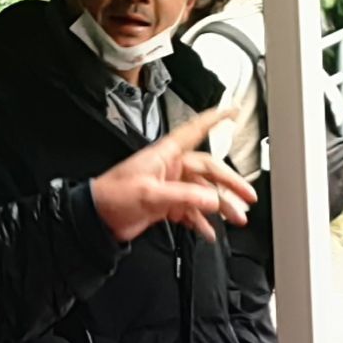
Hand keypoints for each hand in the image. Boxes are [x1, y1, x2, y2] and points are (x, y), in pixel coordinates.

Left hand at [90, 104, 258, 243]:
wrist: (96, 219)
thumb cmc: (113, 196)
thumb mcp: (150, 194)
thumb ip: (184, 196)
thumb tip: (212, 199)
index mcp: (166, 155)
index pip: (195, 130)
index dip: (214, 119)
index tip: (232, 110)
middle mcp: (171, 168)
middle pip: (209, 170)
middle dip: (230, 184)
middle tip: (247, 197)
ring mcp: (170, 186)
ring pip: (204, 193)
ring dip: (220, 206)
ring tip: (235, 218)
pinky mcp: (166, 205)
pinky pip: (192, 211)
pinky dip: (202, 222)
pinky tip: (210, 231)